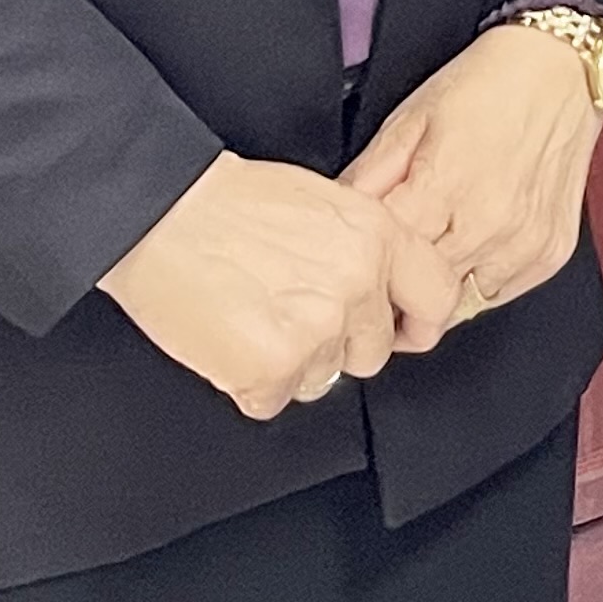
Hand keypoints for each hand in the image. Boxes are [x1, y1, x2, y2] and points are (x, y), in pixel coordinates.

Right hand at [98, 153, 455, 420]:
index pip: (438, 296)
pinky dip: (250, 380)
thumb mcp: (326, 201)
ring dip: (291, 361)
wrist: (164, 212)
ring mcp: (316, 332)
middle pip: (373, 351)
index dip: (418, 320)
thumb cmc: (230, 201)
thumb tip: (379, 287)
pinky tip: (231, 337)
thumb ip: (365, 247)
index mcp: (378, 236)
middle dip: (338, 343)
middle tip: (294, 313)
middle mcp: (356, 285)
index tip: (403, 328)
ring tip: (255, 315)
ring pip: (322, 378)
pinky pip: (274, 399)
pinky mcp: (270, 369)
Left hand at [343, 26, 602, 343]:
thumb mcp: (411, 118)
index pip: (384, 264)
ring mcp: (523, 244)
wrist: (563, 66)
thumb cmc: (487, 84)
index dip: (366, 267)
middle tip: (391, 268)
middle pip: (420, 295)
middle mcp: (487, 225)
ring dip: (442, 286)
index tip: (358, 266)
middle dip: (399, 286)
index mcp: (442, 189)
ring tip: (439, 247)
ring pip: (460, 305)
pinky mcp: (551, 253)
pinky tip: (477, 241)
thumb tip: (337, 218)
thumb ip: (369, 175)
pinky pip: (500, 293)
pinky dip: (482, 278)